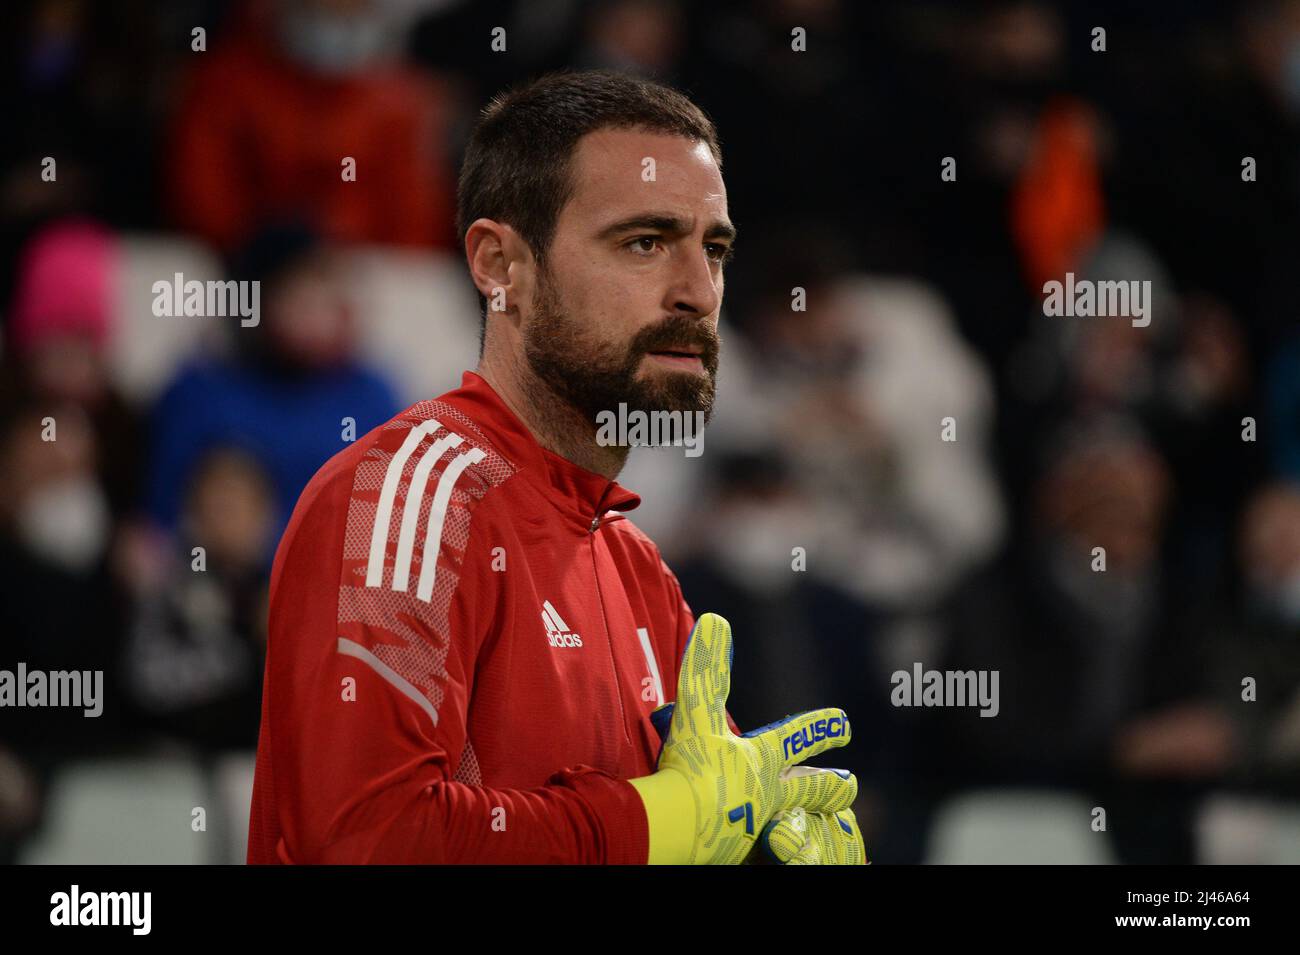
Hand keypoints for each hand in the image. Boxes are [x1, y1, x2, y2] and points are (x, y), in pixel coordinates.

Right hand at [629, 612, 856, 863]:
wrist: (675, 832)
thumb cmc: (691, 772)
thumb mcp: (696, 717)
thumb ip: (706, 671)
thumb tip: (717, 621)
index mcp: (762, 761)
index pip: (798, 738)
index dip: (821, 728)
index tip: (844, 723)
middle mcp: (769, 796)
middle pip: (812, 792)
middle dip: (832, 787)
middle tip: (850, 785)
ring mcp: (757, 828)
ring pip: (799, 825)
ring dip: (812, 820)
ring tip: (825, 822)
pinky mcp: (740, 855)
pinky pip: (766, 850)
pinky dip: (772, 847)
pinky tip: (765, 845)